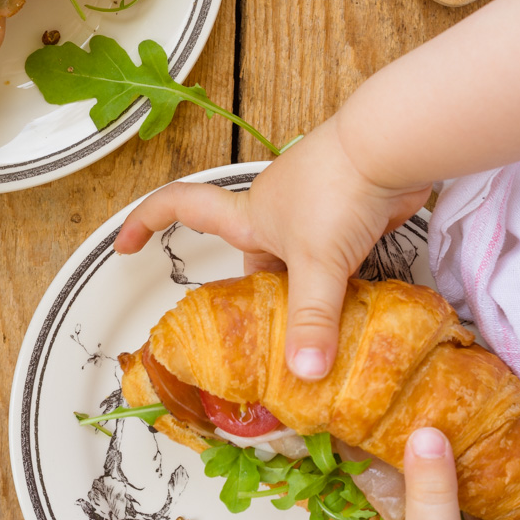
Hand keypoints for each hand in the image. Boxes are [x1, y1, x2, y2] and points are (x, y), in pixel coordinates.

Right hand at [114, 115, 429, 378]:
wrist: (394, 146)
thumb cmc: (340, 189)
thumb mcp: (318, 263)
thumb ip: (311, 320)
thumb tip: (302, 373)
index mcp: (249, 215)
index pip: (181, 207)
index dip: (147, 222)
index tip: (125, 245)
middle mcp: (276, 210)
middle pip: (254, 259)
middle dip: (262, 298)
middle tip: (268, 341)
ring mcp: (315, 208)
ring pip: (302, 262)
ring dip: (310, 292)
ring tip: (320, 333)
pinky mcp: (352, 210)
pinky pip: (340, 257)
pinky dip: (345, 283)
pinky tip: (359, 310)